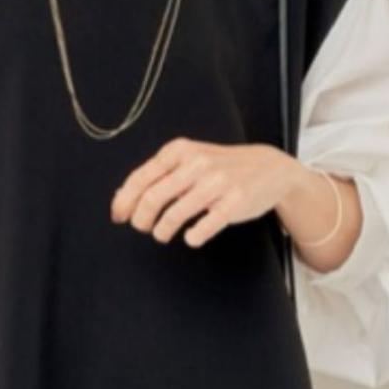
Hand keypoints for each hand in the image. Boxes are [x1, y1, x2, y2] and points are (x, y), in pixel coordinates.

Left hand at [110, 137, 301, 247]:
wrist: (269, 167)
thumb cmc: (221, 167)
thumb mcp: (188, 161)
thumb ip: (156, 176)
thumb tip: (120, 197)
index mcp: (180, 151)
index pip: (141, 178)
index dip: (124, 202)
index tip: (119, 217)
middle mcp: (197, 164)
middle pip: (152, 198)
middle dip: (141, 220)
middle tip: (143, 228)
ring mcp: (217, 183)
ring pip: (174, 214)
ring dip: (162, 231)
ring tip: (162, 234)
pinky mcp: (235, 202)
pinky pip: (204, 227)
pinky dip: (193, 237)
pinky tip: (191, 237)